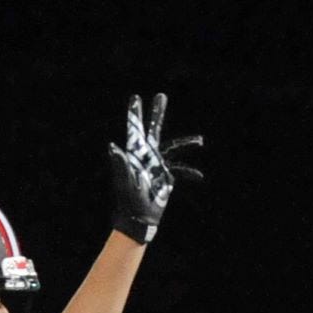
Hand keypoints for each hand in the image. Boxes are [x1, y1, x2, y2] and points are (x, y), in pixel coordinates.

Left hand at [108, 93, 202, 243]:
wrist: (138, 217)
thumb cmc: (128, 199)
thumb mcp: (124, 180)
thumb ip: (120, 163)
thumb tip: (112, 146)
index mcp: (135, 153)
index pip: (135, 129)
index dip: (135, 113)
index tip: (135, 97)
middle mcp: (147, 155)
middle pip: (153, 129)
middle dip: (157, 113)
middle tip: (161, 95)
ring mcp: (158, 165)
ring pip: (173, 147)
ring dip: (187, 143)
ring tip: (200, 140)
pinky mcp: (166, 176)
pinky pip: (181, 170)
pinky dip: (190, 172)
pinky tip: (199, 176)